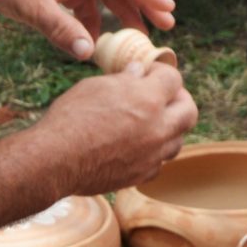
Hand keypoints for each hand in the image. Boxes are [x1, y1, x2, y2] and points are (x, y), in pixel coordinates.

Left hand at [0, 0, 176, 61]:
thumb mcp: (30, 6)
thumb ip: (60, 29)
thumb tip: (88, 53)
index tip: (168, 10)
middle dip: (143, 5)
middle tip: (165, 27)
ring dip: (120, 15)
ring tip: (135, 39)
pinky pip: (83, 5)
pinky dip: (92, 22)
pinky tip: (91, 42)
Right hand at [35, 63, 197, 193]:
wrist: (56, 160)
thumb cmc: (71, 118)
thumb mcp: (95, 87)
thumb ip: (123, 80)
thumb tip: (138, 72)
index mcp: (148, 99)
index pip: (173, 78)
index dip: (162, 72)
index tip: (151, 74)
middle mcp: (158, 128)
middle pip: (189, 111)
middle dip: (179, 100)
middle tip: (163, 97)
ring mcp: (153, 155)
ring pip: (178, 140)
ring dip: (169, 128)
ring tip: (150, 122)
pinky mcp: (142, 175)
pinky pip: (159, 162)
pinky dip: (153, 153)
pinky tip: (137, 146)